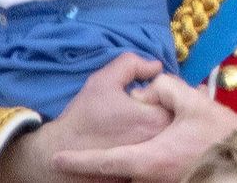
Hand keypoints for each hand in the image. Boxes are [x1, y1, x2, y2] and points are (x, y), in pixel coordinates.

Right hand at [0, 54, 171, 182]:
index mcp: (157, 118)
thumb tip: (156, 66)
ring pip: (166, 134)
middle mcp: (161, 142)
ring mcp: (154, 158)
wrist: (60, 153)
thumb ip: (133, 64)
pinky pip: (155, 150)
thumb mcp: (104, 80)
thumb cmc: (83, 117)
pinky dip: (150, 142)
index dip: (158, 92)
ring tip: (131, 124)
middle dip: (161, 107)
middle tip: (136, 109)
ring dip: (156, 125)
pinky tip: (129, 138)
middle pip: (174, 116)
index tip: (137, 96)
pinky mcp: (144, 172)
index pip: (176, 96)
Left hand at [53, 73, 236, 182]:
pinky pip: (146, 171)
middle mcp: (148, 176)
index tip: (56, 161)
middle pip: (118, 164)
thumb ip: (164, 88)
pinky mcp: (168, 180)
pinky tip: (169, 142)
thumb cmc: (221, 136)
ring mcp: (158, 181)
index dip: (77, 162)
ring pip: (133, 168)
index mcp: (148, 158)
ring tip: (157, 132)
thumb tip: (148, 87)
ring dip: (130, 153)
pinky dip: (144, 158)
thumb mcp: (193, 103)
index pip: (104, 162)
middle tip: (101, 142)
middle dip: (108, 151)